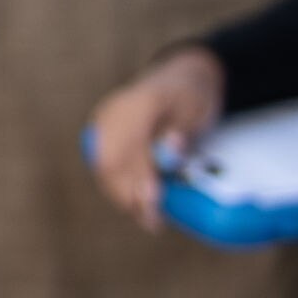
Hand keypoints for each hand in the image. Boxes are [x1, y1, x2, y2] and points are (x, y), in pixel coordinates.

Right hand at [92, 46, 225, 232]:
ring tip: (146, 218)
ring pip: (102, 167)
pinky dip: (116, 186)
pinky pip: (101, 164)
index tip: (155, 202)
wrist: (179, 77)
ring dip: (121, 196)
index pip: (131, 147)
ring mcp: (104, 121)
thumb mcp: (197, 111)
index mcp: (140, 102)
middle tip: (152, 221)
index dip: (140, 178)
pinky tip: (133, 203)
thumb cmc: (191, 96)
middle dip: (128, 195)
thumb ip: (181, 132)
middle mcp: (115, 110)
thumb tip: (169, 154)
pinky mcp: (101, 132)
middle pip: (110, 161)